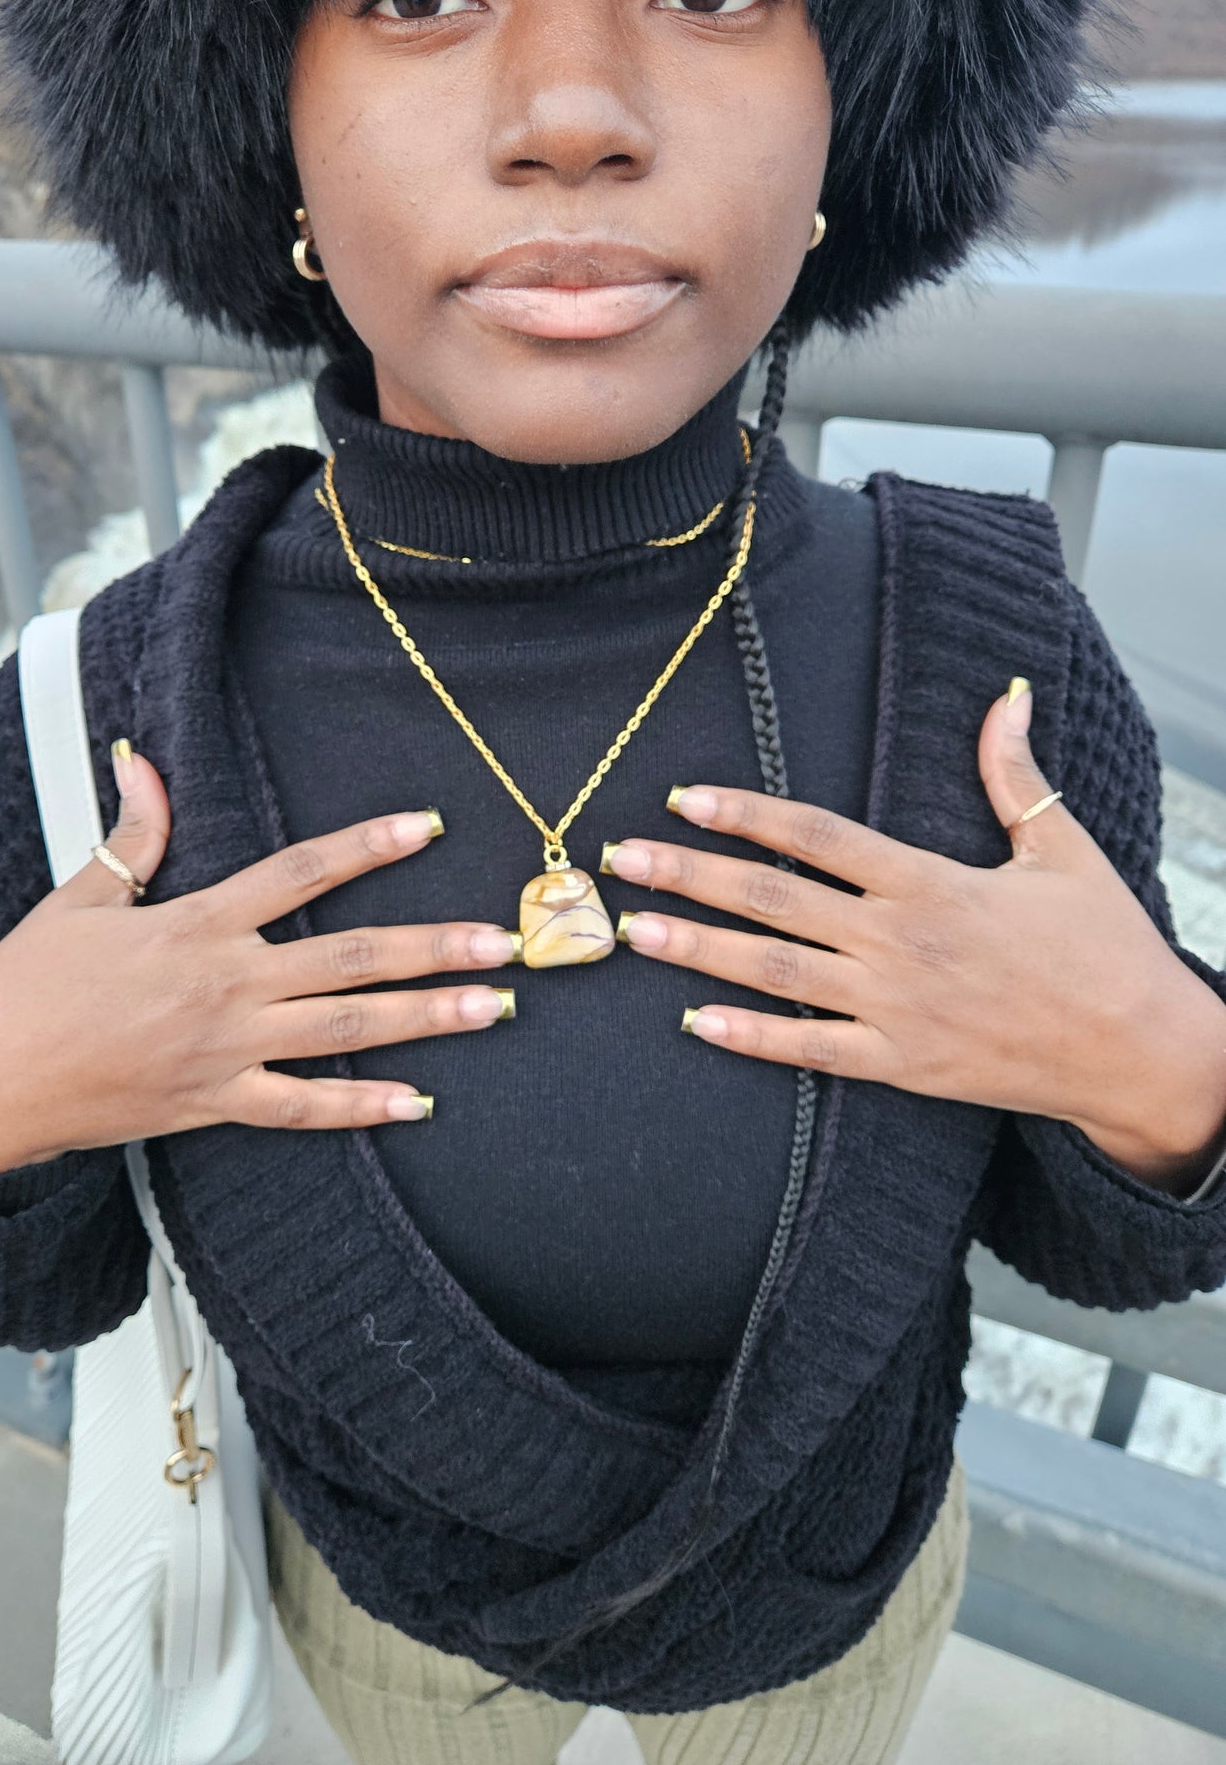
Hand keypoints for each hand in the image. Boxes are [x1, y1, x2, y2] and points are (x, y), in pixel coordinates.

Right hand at [0, 742, 520, 1183]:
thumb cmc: (26, 985)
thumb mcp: (79, 895)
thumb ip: (133, 834)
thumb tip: (144, 761)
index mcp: (195, 924)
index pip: (299, 870)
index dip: (367, 845)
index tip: (429, 825)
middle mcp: (224, 984)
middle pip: (349, 957)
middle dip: (435, 947)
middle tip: (506, 940)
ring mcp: (225, 1049)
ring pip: (344, 1030)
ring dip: (426, 1018)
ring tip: (492, 1006)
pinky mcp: (214, 1103)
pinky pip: (301, 1109)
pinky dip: (359, 1108)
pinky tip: (417, 1102)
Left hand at [601, 679, 1225, 1190]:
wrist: (1140, 1049)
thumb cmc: (1105, 946)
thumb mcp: (1062, 849)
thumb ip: (1013, 776)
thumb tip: (1007, 697)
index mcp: (932, 882)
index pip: (818, 836)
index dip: (748, 813)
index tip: (686, 796)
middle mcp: (902, 943)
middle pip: (775, 900)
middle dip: (691, 876)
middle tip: (624, 860)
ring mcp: (897, 1009)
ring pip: (777, 972)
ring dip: (698, 950)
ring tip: (634, 931)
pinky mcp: (902, 1067)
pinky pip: (811, 1051)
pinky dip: (752, 1037)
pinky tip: (696, 1022)